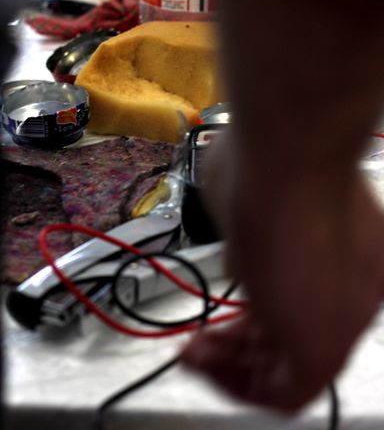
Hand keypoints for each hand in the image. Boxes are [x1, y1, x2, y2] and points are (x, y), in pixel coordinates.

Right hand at [181, 0, 383, 410]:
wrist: (288, 154)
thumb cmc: (271, 163)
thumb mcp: (255, 203)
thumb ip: (253, 239)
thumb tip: (240, 255)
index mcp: (349, 254)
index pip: (304, 298)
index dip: (260, 306)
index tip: (225, 303)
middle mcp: (356, 290)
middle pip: (296, 337)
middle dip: (241, 342)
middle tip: (203, 338)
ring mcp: (345, 319)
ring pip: (291, 371)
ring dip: (234, 367)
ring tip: (194, 351)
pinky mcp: (322, 347)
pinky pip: (283, 395)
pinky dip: (236, 384)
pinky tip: (200, 358)